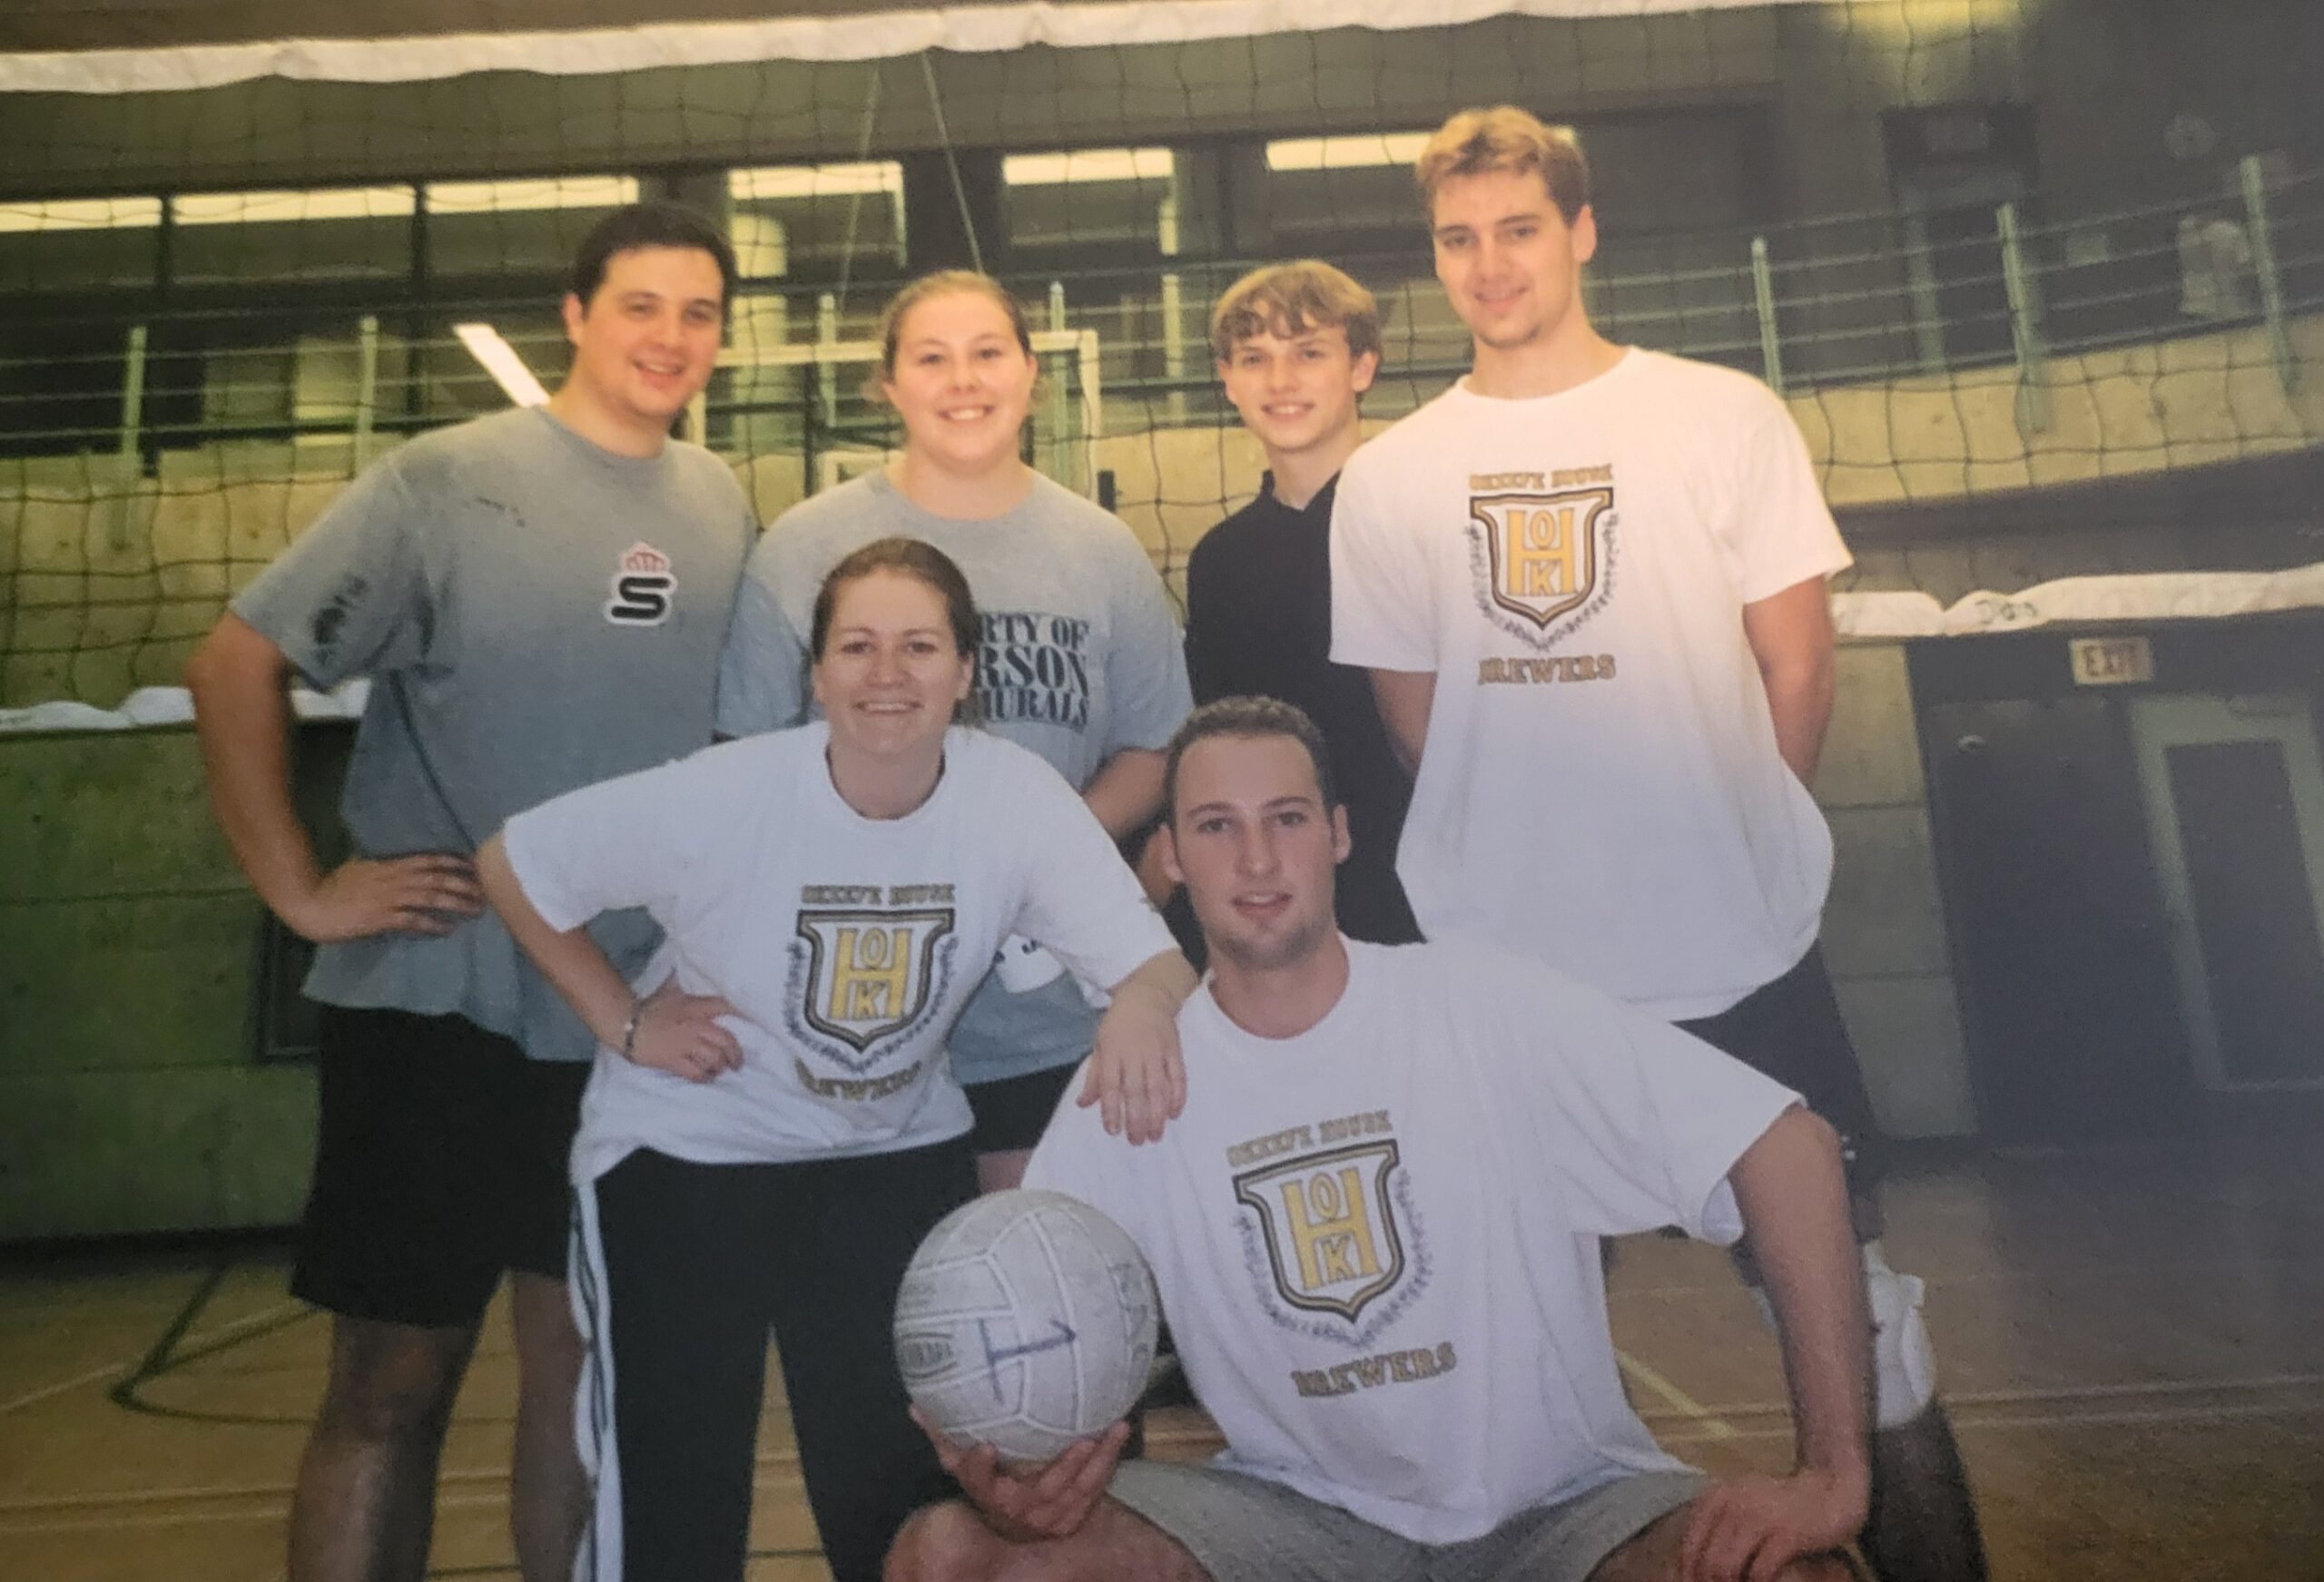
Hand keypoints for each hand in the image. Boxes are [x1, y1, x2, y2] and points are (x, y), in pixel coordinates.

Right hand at [280, 853, 481, 941]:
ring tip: (477, 910)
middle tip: (486, 890)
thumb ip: (380, 866)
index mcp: (388, 866)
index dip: (453, 862)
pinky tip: (448, 929)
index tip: (474, 865)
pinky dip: (432, 923)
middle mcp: (392, 879)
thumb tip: (391, 863)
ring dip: (456, 903)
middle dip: (464, 883)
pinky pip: (412, 920)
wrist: (309, 903)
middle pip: (436, 878)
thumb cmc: (331, 888)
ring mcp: (387, 898)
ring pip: (430, 897)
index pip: (428, 860)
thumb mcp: (359, 868)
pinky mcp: (380, 918)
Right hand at [622, 980, 742, 1082]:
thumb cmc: (649, 1008)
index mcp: (695, 1007)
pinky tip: (706, 1077)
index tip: (753, 1022)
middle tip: (737, 1062)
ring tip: (720, 1069)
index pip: (725, 1007)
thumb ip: (686, 985)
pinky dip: (705, 1077)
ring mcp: (685, 1044)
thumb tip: (692, 969)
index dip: (742, 1014)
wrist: (626, 1025)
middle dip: (735, 1053)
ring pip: (715, 1059)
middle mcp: (695, 1025)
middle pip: (726, 1040)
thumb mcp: (671, 991)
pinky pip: (697, 1073)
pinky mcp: (674, 1061)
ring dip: (721, 1066)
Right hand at [912, 1407, 1127, 1542]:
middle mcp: (1020, 1509)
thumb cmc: (989, 1486)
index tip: (985, 1447)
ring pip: (1076, 1491)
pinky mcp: (1074, 1517)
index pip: (978, 1481)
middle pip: (1042, 1490)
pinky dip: (1109, 1463)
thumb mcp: (962, 1463)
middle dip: (1063, 1467)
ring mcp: (1050, 1517)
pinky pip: (1095, 1490)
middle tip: (1082, 1440)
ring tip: (1113, 1430)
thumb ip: (943, 1435)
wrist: (1013, 1530)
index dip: (980, 1467)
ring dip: (1098, 1462)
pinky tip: (1119, 1433)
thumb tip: (916, 1406)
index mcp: (989, 1493)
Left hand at [1079, 984, 1184, 1144]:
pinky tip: (1174, 1114)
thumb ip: (1094, 1077)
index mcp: (1113, 1053)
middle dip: (1137, 1120)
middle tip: (1137, 1141)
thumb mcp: (1099, 1046)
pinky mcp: (1175, 1051)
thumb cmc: (1118, 1024)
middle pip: (1137, 1092)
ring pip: (1159, 1088)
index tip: (1113, 1131)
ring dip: (1158, 1115)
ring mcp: (1157, 1052)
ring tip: (1155, 1135)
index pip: (1111, 1087)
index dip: (1112, 1111)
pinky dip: (1178, 1097)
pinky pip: (1179, 1077)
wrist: (1146, 996)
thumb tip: (1083, 1104)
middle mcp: (1135, 1054)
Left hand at [1680, 1467, 1868, 1581]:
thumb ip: (1718, 1524)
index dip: (1688, 1574)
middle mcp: (1733, 1504)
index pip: (1689, 1545)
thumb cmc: (1782, 1504)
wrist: (1831, 1491)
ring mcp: (1760, 1519)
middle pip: (1706, 1561)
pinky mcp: (1786, 1536)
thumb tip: (1690, 1564)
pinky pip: (1759, 1572)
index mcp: (1717, 1497)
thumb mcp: (1742, 1502)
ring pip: (1725, 1568)